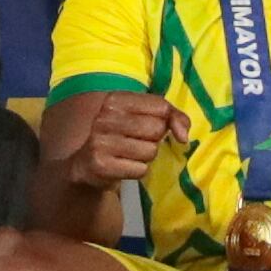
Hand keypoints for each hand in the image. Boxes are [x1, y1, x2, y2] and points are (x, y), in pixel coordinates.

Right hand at [64, 90, 186, 188]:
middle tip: (139, 142)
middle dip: (154, 140)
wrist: (86, 164)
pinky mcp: (101, 164)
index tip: (162, 128)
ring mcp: (101, 141)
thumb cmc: (122, 136)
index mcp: (115, 99)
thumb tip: (184, 136)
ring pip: (150, 151)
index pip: (161, 106)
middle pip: (156, 129)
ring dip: (146, 157)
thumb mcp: (142, 117)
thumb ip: (171, 116)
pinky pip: (140, 170)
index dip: (170, 120)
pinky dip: (138, 171)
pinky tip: (124, 166)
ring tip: (130, 154)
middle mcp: (105, 117)